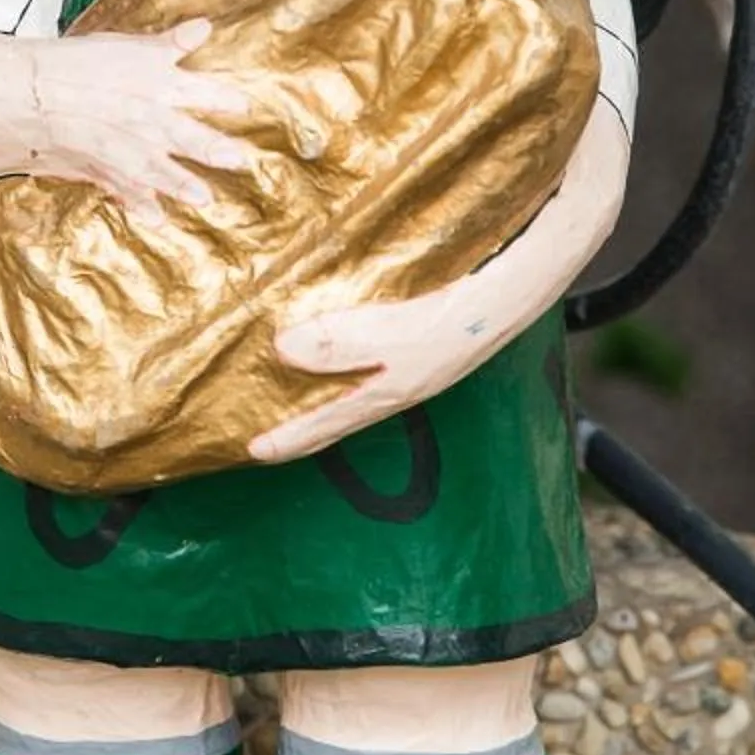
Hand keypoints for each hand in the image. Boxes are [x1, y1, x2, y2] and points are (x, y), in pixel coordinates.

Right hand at [15, 20, 255, 215]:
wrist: (34, 95)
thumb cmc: (75, 64)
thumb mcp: (127, 45)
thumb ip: (170, 43)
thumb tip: (204, 27)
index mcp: (158, 84)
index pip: (202, 91)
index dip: (225, 98)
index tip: (244, 105)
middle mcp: (149, 119)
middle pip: (188, 136)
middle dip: (214, 148)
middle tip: (238, 159)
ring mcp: (127, 148)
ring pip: (162, 170)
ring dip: (182, 184)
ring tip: (204, 199)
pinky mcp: (103, 168)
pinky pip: (126, 189)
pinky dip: (140, 204)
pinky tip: (156, 217)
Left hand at [254, 94, 633, 463]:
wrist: (604, 111)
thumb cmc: (572, 89)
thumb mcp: (573, 90)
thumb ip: (527, 106)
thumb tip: (462, 77)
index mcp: (563, 235)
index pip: (458, 316)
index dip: (375, 342)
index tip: (294, 344)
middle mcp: (534, 285)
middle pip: (433, 368)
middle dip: (345, 398)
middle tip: (262, 425)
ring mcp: (505, 309)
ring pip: (422, 382)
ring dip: (343, 414)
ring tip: (267, 444)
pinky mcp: (475, 312)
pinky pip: (413, 365)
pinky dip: (355, 391)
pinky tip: (299, 407)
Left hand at [254, 279, 505, 462]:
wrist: (502, 303)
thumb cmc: (447, 322)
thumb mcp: (387, 334)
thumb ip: (337, 344)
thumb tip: (282, 349)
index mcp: (380, 397)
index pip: (323, 426)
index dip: (287, 440)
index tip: (252, 451)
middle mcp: (390, 393)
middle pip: (335, 421)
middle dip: (300, 433)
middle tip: (265, 440)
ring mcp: (405, 376)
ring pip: (349, 399)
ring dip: (319, 405)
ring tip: (290, 401)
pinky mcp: (415, 353)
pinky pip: (366, 375)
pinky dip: (341, 373)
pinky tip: (338, 356)